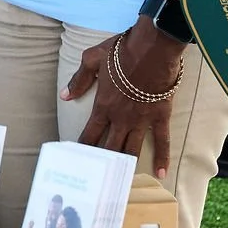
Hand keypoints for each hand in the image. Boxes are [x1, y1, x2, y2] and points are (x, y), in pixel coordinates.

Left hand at [63, 21, 182, 177]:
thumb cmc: (121, 51)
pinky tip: (162, 174)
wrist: (152, 48)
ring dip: (126, 164)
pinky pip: (162, 141)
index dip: (83, 148)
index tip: (78, 161)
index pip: (90, 133)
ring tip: (121, 180)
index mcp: (103, 106)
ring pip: (132, 148)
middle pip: (110, 146)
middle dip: (103, 162)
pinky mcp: (160, 116)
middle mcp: (121, 118)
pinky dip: (162, 158)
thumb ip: (79, 79)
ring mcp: (141, 120)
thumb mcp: (93, 58)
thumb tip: (65, 95)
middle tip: (98, 178)